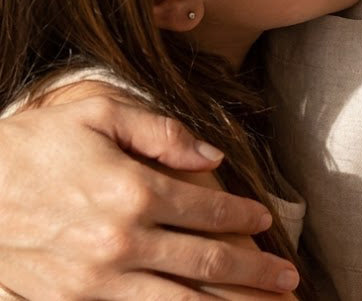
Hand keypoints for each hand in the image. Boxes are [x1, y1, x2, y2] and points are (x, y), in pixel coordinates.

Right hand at [0, 92, 299, 298]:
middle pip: (204, 262)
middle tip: (288, 277)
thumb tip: (212, 156)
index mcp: (133, 190)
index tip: (265, 219)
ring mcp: (96, 281)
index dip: (241, 215)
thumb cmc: (39, 143)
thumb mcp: (99, 113)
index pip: (206, 207)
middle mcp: (121, 241)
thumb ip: (162, 130)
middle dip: (254, 272)